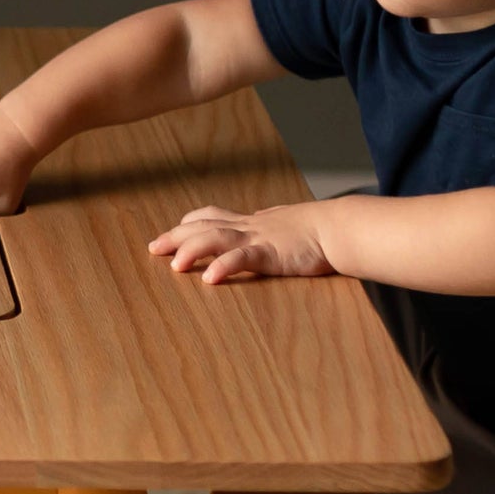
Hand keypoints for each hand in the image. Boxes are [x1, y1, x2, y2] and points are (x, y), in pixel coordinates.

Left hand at [148, 202, 335, 284]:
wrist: (341, 227)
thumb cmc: (318, 230)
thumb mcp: (285, 225)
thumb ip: (268, 226)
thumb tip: (260, 223)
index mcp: (252, 222)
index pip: (213, 216)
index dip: (189, 224)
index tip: (172, 231)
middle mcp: (249, 227)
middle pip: (203, 226)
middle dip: (176, 237)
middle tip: (153, 248)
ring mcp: (258, 239)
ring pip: (216, 239)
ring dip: (192, 250)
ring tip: (174, 265)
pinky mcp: (271, 254)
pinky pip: (242, 258)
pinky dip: (223, 266)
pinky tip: (209, 277)